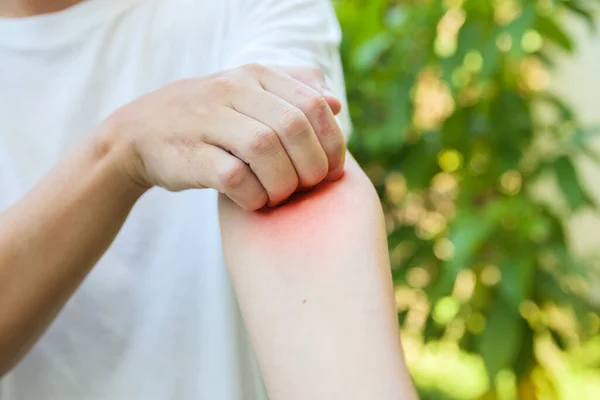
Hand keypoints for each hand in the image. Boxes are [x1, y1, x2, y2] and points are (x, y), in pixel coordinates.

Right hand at [100, 63, 345, 209]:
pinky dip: (254, 196)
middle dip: (311, 166)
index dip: (332, 142)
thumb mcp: (247, 93)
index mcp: (255, 76)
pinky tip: (255, 201)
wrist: (139, 133)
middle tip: (308, 187)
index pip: (313, 104)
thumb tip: (335, 104)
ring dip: (283, 183)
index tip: (331, 169)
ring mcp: (207, 121)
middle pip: (293, 128)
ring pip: (265, 149)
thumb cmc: (208, 119)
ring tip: (281, 195)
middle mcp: (232, 91)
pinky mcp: (190, 155)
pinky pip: (235, 177)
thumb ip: (293, 93)